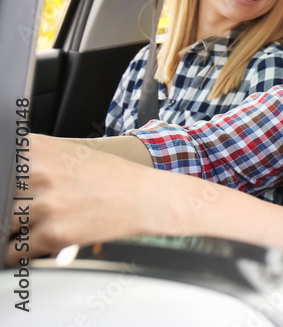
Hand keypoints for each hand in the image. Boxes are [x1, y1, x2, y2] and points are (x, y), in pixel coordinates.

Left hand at [6, 135, 159, 264]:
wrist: (147, 198)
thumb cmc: (112, 177)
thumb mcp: (70, 154)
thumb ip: (33, 162)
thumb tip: (7, 178)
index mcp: (38, 150)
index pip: (0, 170)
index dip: (5, 185)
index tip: (13, 194)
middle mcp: (39, 174)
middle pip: (1, 199)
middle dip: (11, 209)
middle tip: (29, 210)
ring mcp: (45, 204)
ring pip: (4, 225)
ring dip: (14, 230)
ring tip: (33, 226)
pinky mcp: (53, 234)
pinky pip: (14, 251)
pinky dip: (17, 253)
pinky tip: (31, 246)